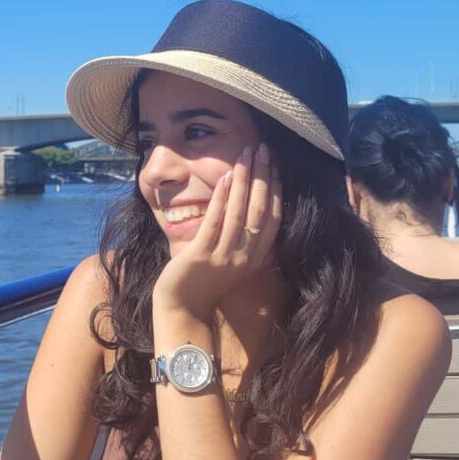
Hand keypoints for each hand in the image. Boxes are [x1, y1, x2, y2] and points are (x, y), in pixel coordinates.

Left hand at [152, 142, 281, 321]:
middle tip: (263, 149)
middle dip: (263, 176)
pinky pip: (215, 222)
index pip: (272, 217)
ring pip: (239, 212)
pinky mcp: (201, 256)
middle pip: (260, 209)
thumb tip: (247, 205)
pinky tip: (224, 177)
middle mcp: (244, 257)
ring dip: (243, 180)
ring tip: (245, 155)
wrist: (182, 310)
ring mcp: (224, 258)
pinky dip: (221, 198)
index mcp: (255, 258)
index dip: (276, 189)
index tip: (275, 165)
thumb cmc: (203, 282)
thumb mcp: (231, 261)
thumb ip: (242, 239)